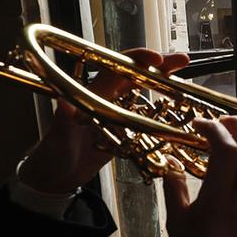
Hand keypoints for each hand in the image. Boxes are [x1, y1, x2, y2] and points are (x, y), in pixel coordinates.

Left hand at [17, 48, 188, 194]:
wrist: (55, 178)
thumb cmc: (52, 155)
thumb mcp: (58, 137)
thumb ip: (63, 121)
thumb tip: (63, 101)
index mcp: (90, 93)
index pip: (116, 68)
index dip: (136, 59)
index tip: (156, 58)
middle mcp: (104, 99)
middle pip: (134, 75)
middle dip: (158, 66)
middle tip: (182, 60)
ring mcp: (114, 114)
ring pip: (142, 94)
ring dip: (162, 86)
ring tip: (184, 82)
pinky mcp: (122, 131)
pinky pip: (144, 117)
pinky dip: (161, 113)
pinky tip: (177, 111)